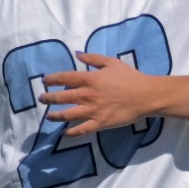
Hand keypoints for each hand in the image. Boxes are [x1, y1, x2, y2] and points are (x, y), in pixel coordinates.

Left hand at [40, 54, 160, 136]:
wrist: (145, 95)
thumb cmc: (130, 77)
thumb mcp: (112, 62)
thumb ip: (93, 59)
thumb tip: (77, 54)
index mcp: (90, 79)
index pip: (65, 78)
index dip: (52, 79)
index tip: (45, 81)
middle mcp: (88, 95)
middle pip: (62, 97)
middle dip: (48, 98)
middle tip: (42, 99)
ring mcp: (93, 110)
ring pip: (68, 115)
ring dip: (55, 116)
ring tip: (48, 116)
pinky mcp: (100, 123)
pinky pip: (82, 130)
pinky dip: (71, 133)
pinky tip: (64, 134)